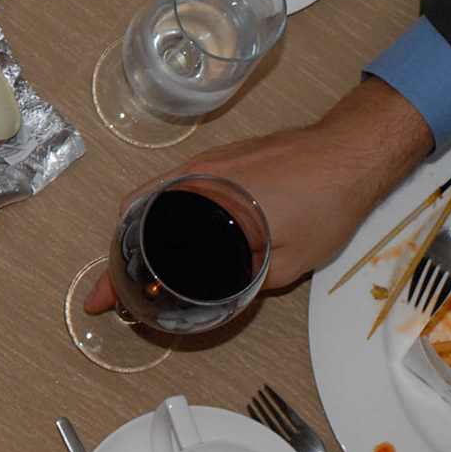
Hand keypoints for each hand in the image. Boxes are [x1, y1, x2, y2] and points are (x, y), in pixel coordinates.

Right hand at [82, 78, 435, 312]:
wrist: (351, 151)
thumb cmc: (324, 201)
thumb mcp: (289, 260)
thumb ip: (251, 280)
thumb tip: (227, 291)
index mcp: (199, 199)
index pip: (134, 237)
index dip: (112, 276)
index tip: (99, 299)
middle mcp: (191, 177)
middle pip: (132, 218)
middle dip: (120, 257)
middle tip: (120, 290)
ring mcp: (205, 165)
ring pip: (152, 203)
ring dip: (142, 236)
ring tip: (148, 269)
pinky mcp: (221, 159)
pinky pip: (176, 189)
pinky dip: (166, 216)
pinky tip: (182, 238)